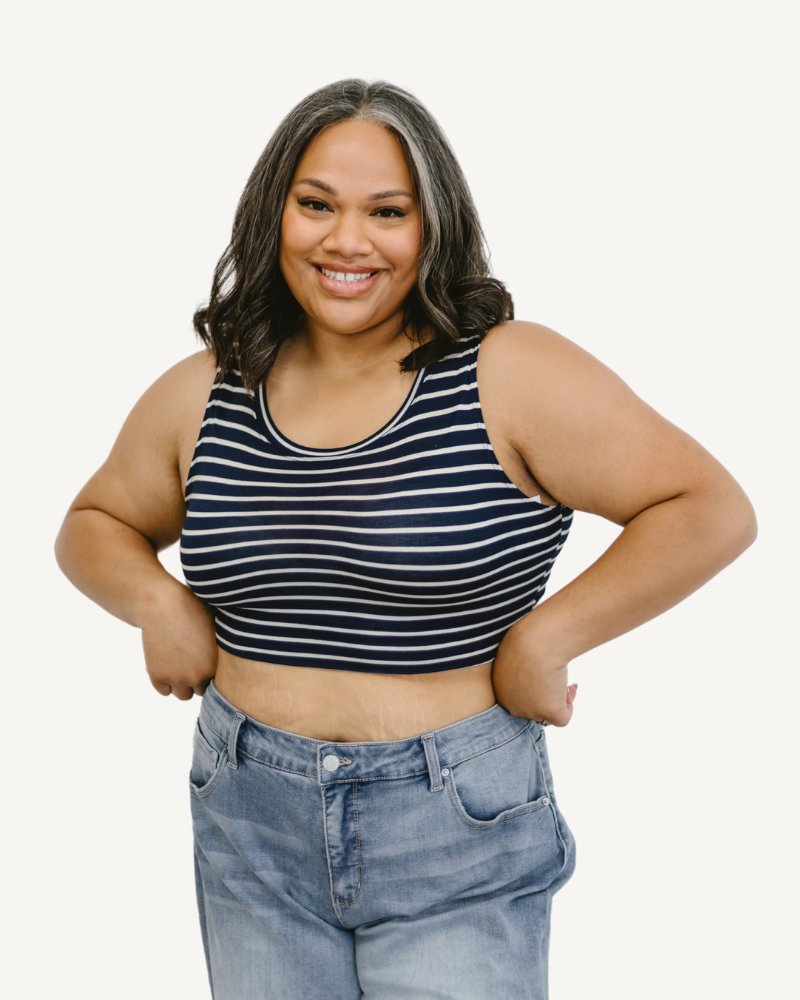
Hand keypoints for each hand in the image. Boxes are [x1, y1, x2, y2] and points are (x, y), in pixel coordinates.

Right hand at [140, 581, 217, 699]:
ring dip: (181, 684)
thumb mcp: (218, 626)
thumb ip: (228, 646)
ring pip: (183, 695)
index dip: (212, 672)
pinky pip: (164, 691)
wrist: (162, 604)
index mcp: (217, 665)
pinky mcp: (157, 676)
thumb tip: (247, 654)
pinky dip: (164, 681)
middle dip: (197, 679)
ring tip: (180, 663)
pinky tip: (166, 662)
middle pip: (201, 690)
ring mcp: (177, 678)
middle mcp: (198, 676)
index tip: (205, 660)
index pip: (219, 683)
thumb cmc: (193, 610)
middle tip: (191, 660)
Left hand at [491, 620, 577, 726]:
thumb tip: (528, 668)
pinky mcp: (549, 712)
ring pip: (546, 714)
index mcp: (498, 690)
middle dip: (544, 696)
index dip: (530, 688)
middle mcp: (511, 705)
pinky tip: (571, 686)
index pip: (515, 697)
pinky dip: (569, 704)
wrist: (535, 641)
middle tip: (554, 679)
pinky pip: (563, 717)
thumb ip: (517, 664)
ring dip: (556, 699)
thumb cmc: (524, 637)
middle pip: (531, 708)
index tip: (541, 674)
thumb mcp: (513, 651)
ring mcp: (530, 711)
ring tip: (564, 681)